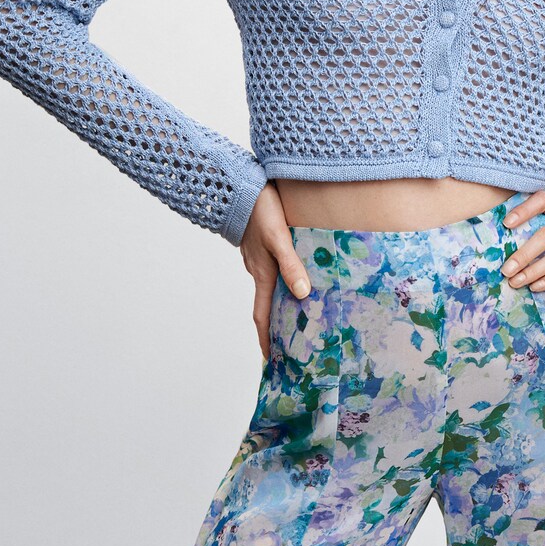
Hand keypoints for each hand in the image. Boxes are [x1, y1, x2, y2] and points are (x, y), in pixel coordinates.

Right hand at [238, 182, 312, 360]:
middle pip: (268, 306)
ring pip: (271, 288)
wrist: (241, 185)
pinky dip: (284, 282)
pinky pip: (274, 271)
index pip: (262, 315)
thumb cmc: (260, 210)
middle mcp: (259, 270)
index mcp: (262, 274)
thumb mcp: (278, 238)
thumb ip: (291, 264)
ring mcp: (259, 258)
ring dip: (282, 304)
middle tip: (290, 345)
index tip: (270, 360)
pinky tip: (297, 277)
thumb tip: (303, 294)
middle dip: (276, 327)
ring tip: (299, 315)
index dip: (266, 339)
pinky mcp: (262, 246)